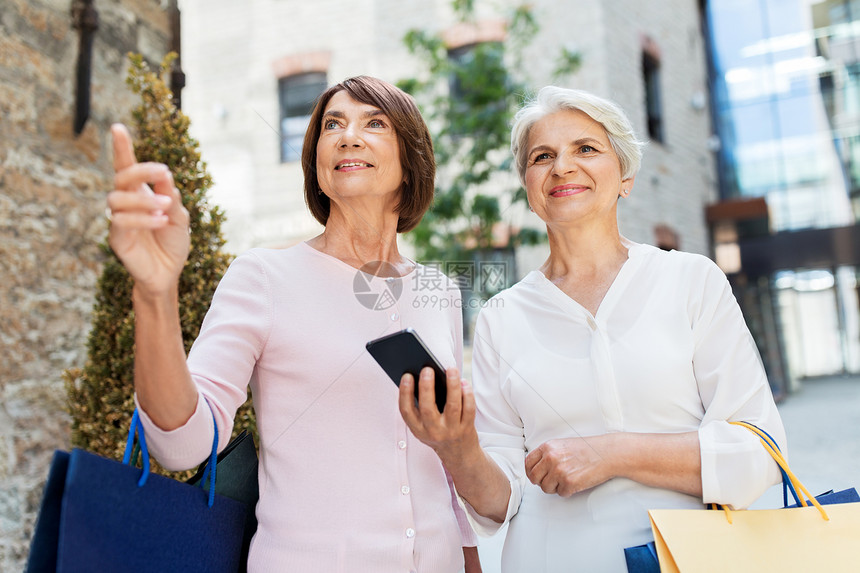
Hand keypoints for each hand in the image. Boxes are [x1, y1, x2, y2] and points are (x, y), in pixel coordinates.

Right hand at [107, 123, 189, 294]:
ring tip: (165, 207)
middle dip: (141, 171)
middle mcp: (126, 203)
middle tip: (163, 173)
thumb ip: (172, 196)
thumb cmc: (172, 242)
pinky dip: (143, 218)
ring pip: (118, 199)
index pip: (128, 167)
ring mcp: (119, 220)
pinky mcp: (117, 238)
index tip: (117, 127)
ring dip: (144, 199)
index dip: (122, 148)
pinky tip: (161, 220)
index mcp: (141, 193)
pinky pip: (122, 222)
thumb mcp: (179, 216)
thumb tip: (164, 175)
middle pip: (122, 177)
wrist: (169, 272)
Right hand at [398, 367, 479, 460]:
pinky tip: (464, 382)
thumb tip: (424, 376)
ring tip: (451, 369)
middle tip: (427, 369)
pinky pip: (469, 409)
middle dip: (426, 387)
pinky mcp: (467, 429)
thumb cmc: (438, 432)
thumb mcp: (424, 426)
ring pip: (452, 406)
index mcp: (418, 429)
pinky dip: (467, 394)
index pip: (406, 411)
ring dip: (452, 386)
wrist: (458, 454)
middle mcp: (433, 432)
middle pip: (427, 409)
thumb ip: (421, 406)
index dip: (405, 393)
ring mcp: (451, 431)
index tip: (407, 376)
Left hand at [524, 435, 614, 496]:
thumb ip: (548, 454)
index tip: (536, 476)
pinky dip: (568, 491)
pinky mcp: (569, 483)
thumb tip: (536, 468)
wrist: (607, 453)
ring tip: (567, 480)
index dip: (531, 472)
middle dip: (542, 482)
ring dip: (555, 487)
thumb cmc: (588, 449)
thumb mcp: (563, 445)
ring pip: (546, 488)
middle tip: (551, 481)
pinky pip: (561, 493)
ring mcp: (559, 471)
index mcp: (548, 447)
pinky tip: (576, 482)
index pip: (528, 463)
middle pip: (534, 478)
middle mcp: (551, 458)